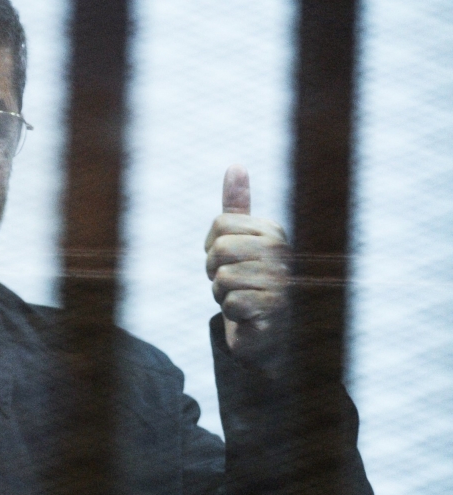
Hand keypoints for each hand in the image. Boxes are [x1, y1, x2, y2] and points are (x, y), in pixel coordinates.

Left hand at [205, 165, 289, 363]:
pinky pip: (231, 305)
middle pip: (218, 251)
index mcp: (272, 230)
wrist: (266, 328)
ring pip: (222, 279)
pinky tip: (249, 315)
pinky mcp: (276, 309)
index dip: (212, 248)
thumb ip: (237, 206)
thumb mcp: (240, 240)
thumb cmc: (249, 280)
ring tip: (243, 298)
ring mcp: (282, 280)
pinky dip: (233, 313)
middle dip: (215, 272)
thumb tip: (235, 166)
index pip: (219, 226)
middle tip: (235, 283)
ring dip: (223, 295)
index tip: (229, 260)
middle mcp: (282, 251)